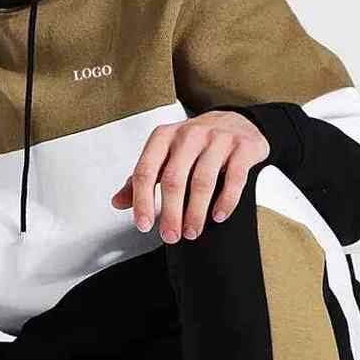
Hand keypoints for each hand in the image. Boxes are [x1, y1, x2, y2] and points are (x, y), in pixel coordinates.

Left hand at [111, 110, 269, 241]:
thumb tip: (117, 203)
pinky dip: (225, 201)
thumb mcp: (164, 156)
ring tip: (192, 232)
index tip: (144, 226)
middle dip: (170, 213)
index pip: (145, 171)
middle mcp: (188, 134)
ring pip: (202, 181)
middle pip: (174, 179)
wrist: (236, 122)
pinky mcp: (242, 147)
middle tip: (170, 237)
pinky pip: (234, 178)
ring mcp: (217, 138)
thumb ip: (141, 179)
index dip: (142, 201)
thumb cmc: (195, 144)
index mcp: (163, 137)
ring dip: (196, 212)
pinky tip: (218, 217)